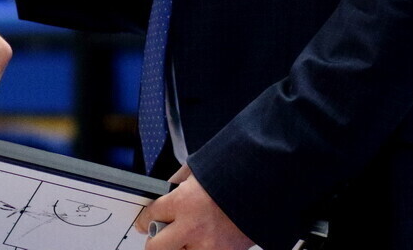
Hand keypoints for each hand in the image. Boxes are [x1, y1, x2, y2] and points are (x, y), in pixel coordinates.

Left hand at [136, 164, 255, 249]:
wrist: (268, 186)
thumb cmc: (235, 175)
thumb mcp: (200, 170)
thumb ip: (179, 182)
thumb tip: (165, 191)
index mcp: (184, 202)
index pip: (151, 216)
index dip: (145, 219)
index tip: (144, 222)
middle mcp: (193, 227)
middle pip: (156, 247)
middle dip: (155, 241)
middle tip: (158, 237)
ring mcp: (209, 246)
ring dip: (180, 248)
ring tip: (187, 238)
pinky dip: (199, 249)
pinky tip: (204, 240)